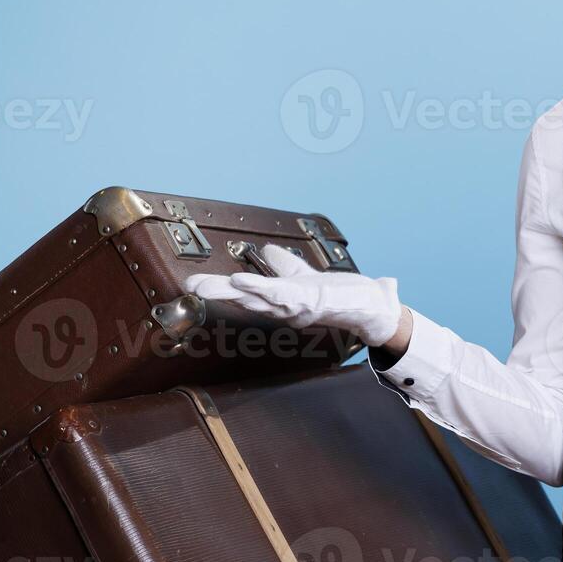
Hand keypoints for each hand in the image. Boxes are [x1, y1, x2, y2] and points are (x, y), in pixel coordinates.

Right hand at [183, 244, 403, 347]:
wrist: (374, 310)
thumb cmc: (344, 296)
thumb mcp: (308, 276)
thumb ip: (287, 265)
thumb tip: (268, 251)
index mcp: (282, 301)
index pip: (247, 293)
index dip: (221, 289)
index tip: (193, 284)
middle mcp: (285, 308)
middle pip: (244, 300)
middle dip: (215, 294)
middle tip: (188, 286)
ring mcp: (296, 306)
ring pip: (256, 298)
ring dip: (229, 292)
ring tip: (203, 286)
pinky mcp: (310, 300)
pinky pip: (280, 293)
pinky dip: (259, 287)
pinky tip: (240, 280)